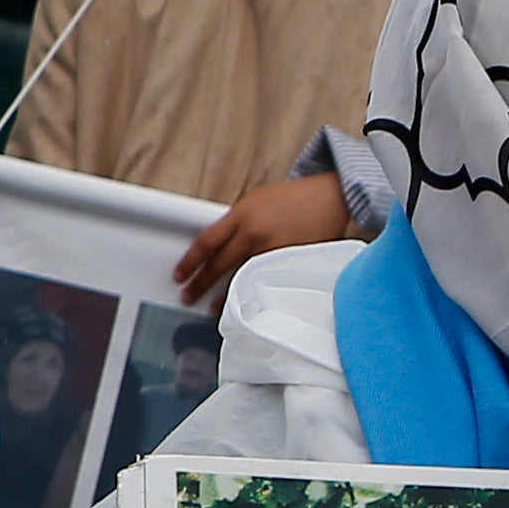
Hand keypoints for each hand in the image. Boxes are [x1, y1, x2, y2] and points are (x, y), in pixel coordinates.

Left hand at [175, 168, 351, 308]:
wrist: (329, 197)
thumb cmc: (292, 199)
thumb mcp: (256, 202)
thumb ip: (236, 223)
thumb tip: (218, 246)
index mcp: (241, 215)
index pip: (206, 243)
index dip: (190, 262)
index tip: (179, 276)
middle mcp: (254, 234)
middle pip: (219, 265)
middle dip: (200, 284)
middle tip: (188, 297)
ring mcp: (273, 251)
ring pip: (241, 279)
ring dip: (225, 297)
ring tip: (214, 310)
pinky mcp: (289, 264)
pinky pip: (265, 283)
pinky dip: (253, 295)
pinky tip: (247, 305)